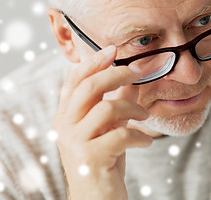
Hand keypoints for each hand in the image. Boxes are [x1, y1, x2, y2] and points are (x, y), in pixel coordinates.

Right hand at [52, 46, 152, 199]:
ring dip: (133, 109)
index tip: (113, 49)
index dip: (93, 62)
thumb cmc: (104, 162)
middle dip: (116, 74)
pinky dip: (139, 136)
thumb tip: (134, 78)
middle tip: (137, 72)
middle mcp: (65, 126)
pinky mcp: (90, 158)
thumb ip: (118, 103)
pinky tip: (145, 142)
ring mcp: (75, 142)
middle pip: (89, 87)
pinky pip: (121, 135)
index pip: (74, 80)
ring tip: (145, 117)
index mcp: (66, 116)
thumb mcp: (110, 128)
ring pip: (107, 109)